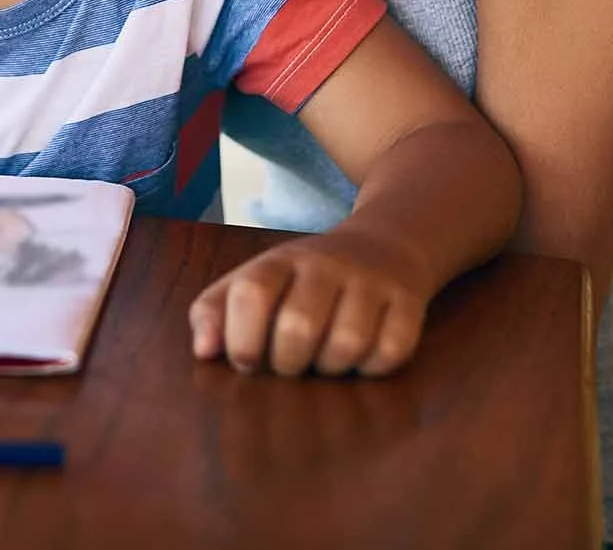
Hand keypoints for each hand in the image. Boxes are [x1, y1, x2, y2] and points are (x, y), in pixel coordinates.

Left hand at [189, 229, 430, 376]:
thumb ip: (216, 311)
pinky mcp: (409, 302)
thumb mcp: (258, 280)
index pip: (251, 292)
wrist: (387, 243)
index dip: (241, 338)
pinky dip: (372, 367)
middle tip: (291, 363)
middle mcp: (326, 265)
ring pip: (347, 344)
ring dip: (331, 368)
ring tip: (326, 359)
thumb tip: (203, 352)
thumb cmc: (306, 279)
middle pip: (298, 326)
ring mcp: (371, 281)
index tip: (246, 362)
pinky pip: (391, 351)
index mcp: (279, 260)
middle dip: (288, 362)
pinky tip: (362, 357)